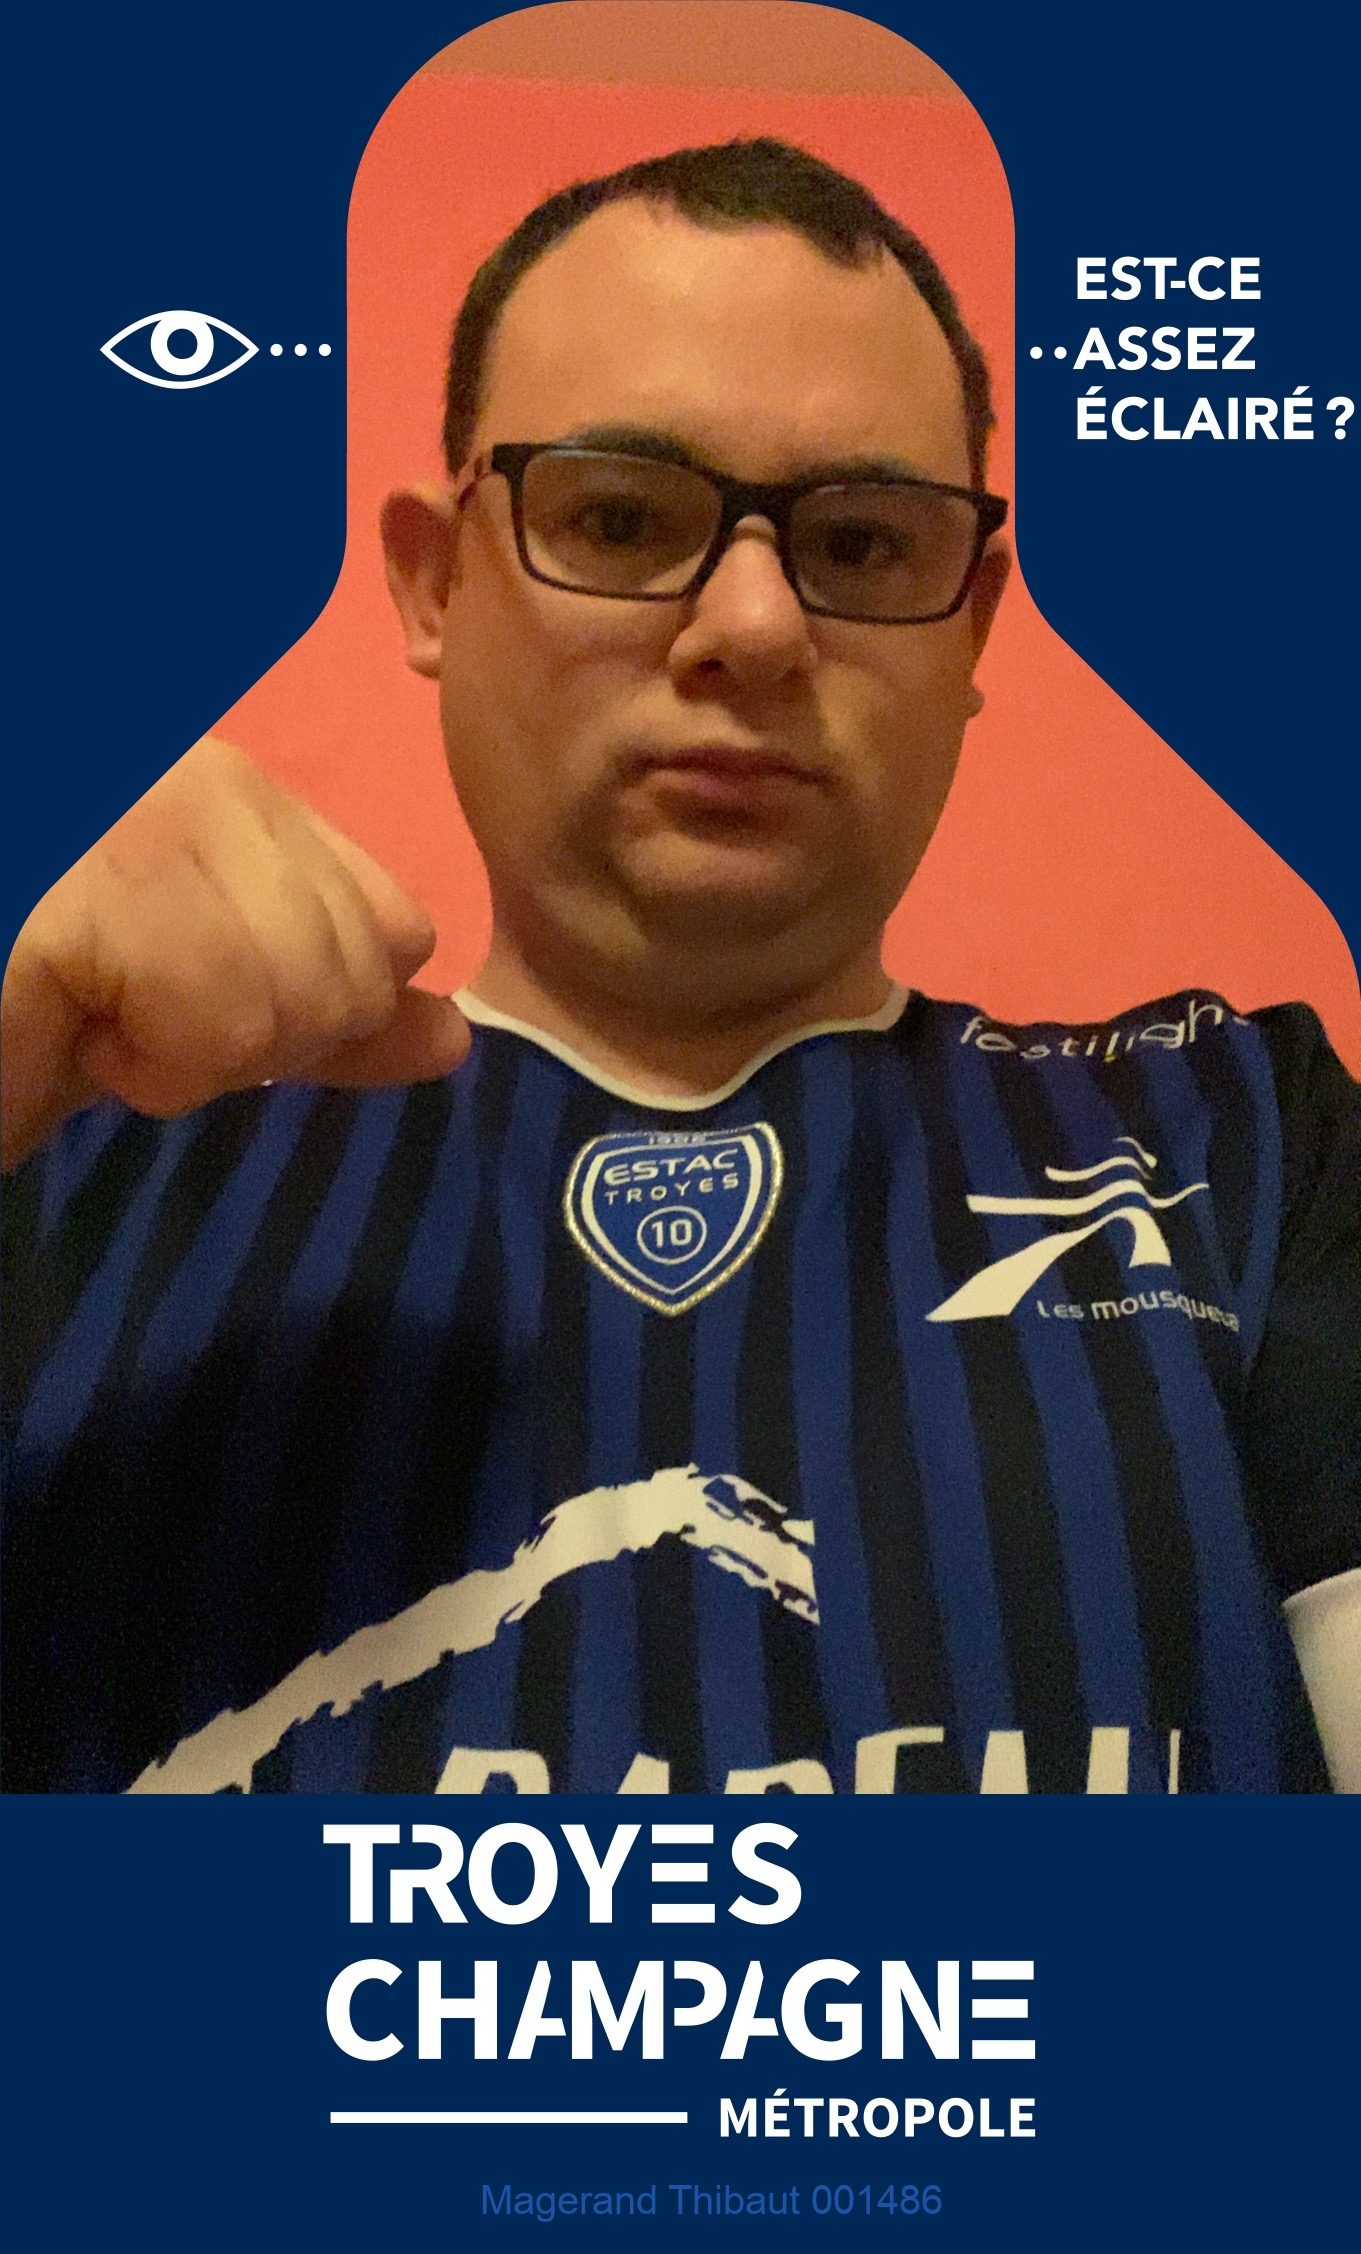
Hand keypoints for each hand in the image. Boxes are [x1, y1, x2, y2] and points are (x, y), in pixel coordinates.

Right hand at [1, 736, 470, 1170]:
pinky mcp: (103, 882)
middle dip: (251, 1041)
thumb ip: (323, 1020)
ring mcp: (154, 812)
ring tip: (82, 1013)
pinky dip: (146, 1064)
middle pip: (362, 973)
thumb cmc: (26, 995)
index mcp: (230, 793)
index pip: (393, 922)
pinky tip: (61, 1024)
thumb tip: (449, 1043)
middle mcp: (207, 776)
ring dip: (188, 1056)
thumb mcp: (189, 1008)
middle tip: (122, 1013)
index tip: (195, 1007)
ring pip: (301, 1003)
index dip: (321, 1007)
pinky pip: (222, 1020)